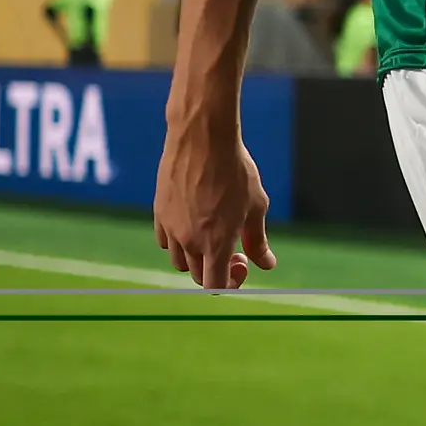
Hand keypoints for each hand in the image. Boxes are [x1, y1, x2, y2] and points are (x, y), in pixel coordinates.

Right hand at [155, 118, 274, 290]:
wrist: (202, 138)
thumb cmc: (235, 170)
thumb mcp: (256, 206)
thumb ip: (258, 241)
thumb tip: (266, 264)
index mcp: (216, 243)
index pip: (215, 286)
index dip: (231, 283)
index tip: (241, 264)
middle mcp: (189, 240)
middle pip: (198, 276)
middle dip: (218, 270)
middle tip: (235, 250)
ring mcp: (170, 227)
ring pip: (180, 261)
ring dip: (197, 258)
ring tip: (212, 235)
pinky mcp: (158, 213)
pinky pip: (165, 241)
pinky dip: (178, 242)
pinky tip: (193, 222)